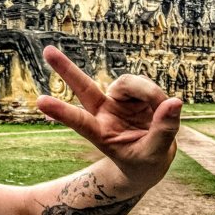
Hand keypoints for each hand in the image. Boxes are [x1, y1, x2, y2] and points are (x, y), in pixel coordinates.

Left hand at [36, 45, 181, 187]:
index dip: (61, 111)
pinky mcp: (131, 94)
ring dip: (148, 92)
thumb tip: (174, 102)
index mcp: (100, 134)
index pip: (79, 121)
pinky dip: (156, 94)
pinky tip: (162, 106)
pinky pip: (144, 84)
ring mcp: (116, 101)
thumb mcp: (155, 156)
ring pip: (128, 82)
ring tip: (161, 108)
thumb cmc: (144, 164)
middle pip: (83, 87)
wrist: (148, 162)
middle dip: (66, 68)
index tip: (40, 101)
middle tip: (47, 51)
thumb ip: (163, 131)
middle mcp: (103, 113)